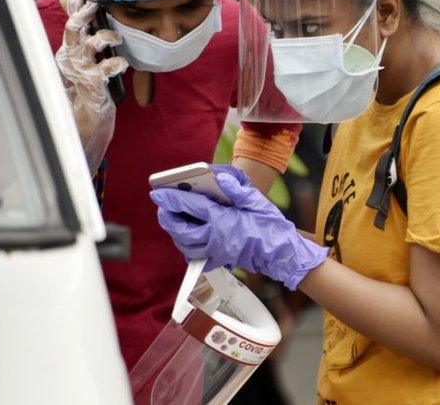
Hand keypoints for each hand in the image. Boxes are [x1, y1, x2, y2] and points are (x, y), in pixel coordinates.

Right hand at [55, 0, 128, 172]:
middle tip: (96, 2)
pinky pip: (106, 67)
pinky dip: (117, 63)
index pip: (70, 25)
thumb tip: (97, 25)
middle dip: (85, 12)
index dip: (75, 7)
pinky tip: (123, 64)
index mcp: (68, 53)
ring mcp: (80, 70)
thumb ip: (89, 48)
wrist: (85, 123)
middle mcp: (71, 59)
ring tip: (117, 38)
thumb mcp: (86, 67)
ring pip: (90, 43)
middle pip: (73, 28)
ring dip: (106, 36)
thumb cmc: (88, 93)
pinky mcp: (92, 83)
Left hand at [150, 169, 327, 289]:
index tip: (157, 192)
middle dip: (167, 217)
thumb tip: (221, 178)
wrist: (282, 253)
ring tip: (170, 220)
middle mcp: (215, 238)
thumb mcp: (257, 202)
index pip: (190, 206)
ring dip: (175, 233)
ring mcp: (216, 252)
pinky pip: (197, 258)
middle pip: (181, 229)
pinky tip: (187, 240)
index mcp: (222, 220)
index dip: (172, 198)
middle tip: (161, 207)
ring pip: (185, 245)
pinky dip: (188, 250)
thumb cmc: (271, 225)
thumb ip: (237, 189)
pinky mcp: (220, 260)